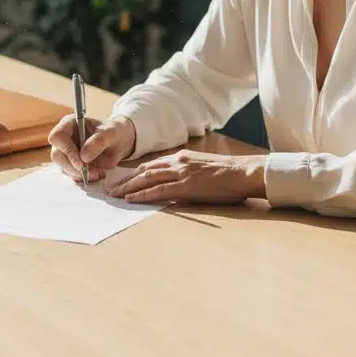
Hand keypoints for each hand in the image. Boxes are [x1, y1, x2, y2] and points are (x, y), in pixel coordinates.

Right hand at [48, 114, 136, 182]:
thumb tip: (83, 156)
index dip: (66, 150)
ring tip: (97, 173)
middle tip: (90, 172)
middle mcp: (65, 138)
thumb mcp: (110, 133)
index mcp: (69, 124)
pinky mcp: (72, 163)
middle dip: (72, 166)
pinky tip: (96, 174)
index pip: (57, 137)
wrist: (119, 142)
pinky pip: (71, 174)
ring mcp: (67, 152)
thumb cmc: (113, 132)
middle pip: (57, 155)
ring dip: (79, 174)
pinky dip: (83, 178)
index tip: (81, 162)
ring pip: (63, 167)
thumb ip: (98, 141)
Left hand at [107, 149, 265, 203]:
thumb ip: (187, 177)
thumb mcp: (203, 171)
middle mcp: (178, 161)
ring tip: (115, 195)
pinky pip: (158, 190)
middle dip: (126, 181)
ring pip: (146, 178)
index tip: (123, 181)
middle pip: (144, 170)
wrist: (244, 172)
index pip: (152, 165)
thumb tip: (175, 191)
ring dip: (128, 187)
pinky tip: (131, 199)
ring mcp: (181, 172)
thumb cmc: (229, 175)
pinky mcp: (185, 185)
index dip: (135, 174)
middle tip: (111, 190)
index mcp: (182, 157)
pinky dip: (142, 194)